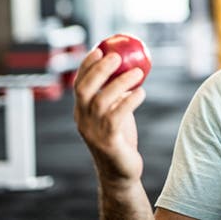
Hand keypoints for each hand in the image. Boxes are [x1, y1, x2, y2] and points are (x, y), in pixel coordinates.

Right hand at [73, 48, 146, 184]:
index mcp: (81, 111)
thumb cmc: (120, 137)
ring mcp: (93, 132)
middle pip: (84, 90)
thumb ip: (116, 94)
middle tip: (116, 56)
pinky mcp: (107, 142)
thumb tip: (130, 66)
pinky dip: (130, 101)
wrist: (120, 171)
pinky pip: (117, 116)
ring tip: (138, 71)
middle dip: (98, 70)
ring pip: (101, 101)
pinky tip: (141, 92)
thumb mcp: (115, 111)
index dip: (86, 65)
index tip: (99, 48)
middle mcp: (82, 120)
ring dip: (119, 83)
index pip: (78, 83)